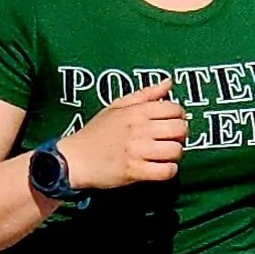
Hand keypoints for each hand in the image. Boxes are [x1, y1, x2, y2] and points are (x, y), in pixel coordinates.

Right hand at [62, 79, 187, 191]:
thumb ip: (145, 94)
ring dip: (174, 154)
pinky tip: (159, 168)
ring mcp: (138, 151)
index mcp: (137, 111)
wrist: (74, 159)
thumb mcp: (117, 106)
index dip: (178, 117)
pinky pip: (167, 171)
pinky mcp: (136, 171)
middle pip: (180, 129)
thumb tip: (169, 82)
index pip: (175, 109)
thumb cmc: (96, 132)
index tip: (170, 124)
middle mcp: (140, 129)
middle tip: (168, 140)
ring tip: (162, 155)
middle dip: (179, 136)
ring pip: (176, 150)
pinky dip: (168, 171)